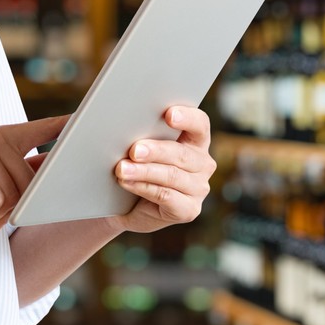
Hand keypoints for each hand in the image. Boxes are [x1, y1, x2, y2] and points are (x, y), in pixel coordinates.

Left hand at [105, 104, 214, 235]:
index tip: (168, 115)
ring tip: (122, 168)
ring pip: (171, 175)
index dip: (187, 118)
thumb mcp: (141, 149)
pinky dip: (143, 187)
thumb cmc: (135, 167)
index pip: (200, 124)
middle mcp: (202, 164)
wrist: (125, 205)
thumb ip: (143, 135)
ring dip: (144, 171)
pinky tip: (126, 183)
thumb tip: (128, 125)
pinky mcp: (188, 209)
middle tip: (134, 150)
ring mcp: (198, 188)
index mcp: (196, 141)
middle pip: (182, 153)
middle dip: (155, 150)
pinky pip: (165, 196)